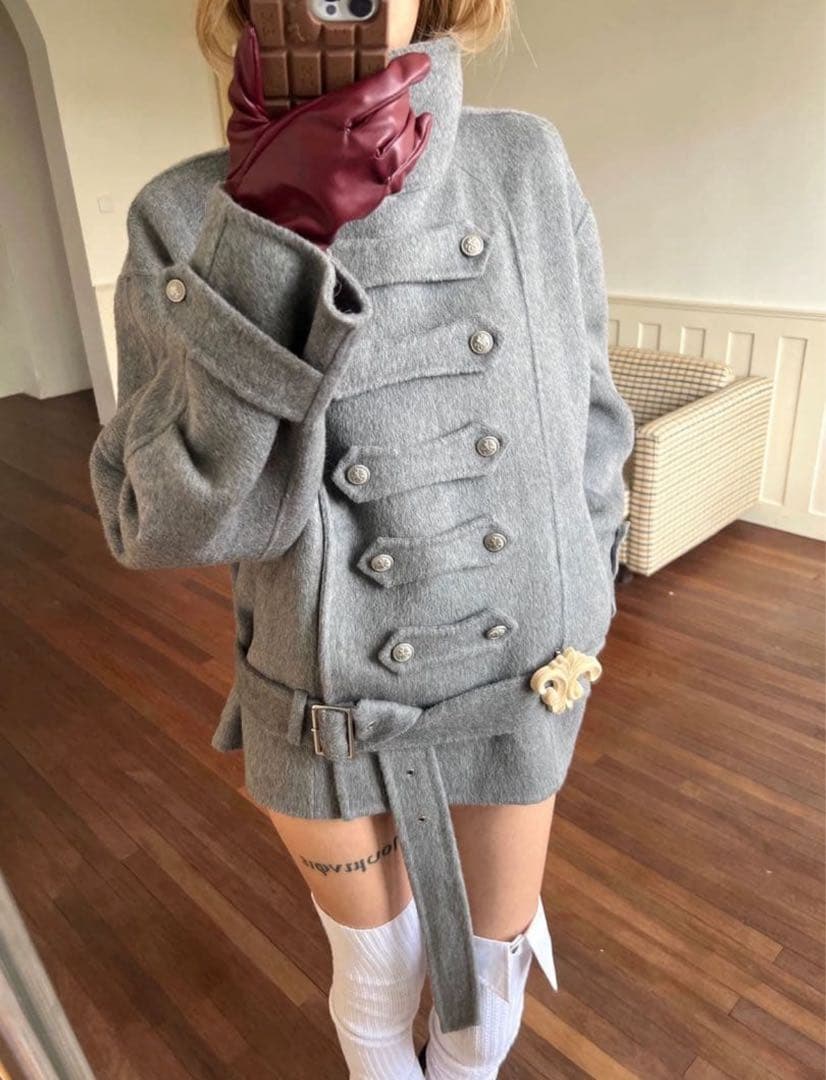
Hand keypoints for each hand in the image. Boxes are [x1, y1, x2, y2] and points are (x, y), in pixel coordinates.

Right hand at [224, 24, 432, 247]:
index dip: (401, 75)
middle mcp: (350, 151)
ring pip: (404, 141)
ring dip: (410, 122)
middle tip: (399, 86)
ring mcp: (364, 177)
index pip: (373, 92)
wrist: (268, 228)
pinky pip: (404, 168)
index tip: (418, 64)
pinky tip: (422, 129)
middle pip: (394, 115)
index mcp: (322, 125)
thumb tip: (249, 38)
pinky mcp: (371, 198)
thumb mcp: (246, 125)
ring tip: (407, 108)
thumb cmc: (257, 177)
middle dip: (402, 97)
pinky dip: (417, 147)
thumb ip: (250, 79)